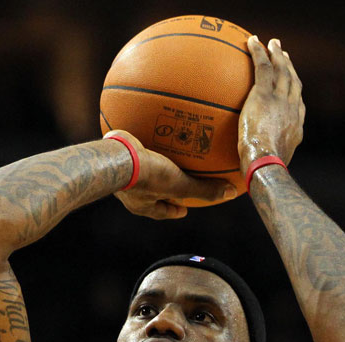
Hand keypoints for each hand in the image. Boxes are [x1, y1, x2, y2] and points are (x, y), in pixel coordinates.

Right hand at [104, 130, 235, 219]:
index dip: (174, 212)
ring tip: (164, 154)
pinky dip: (144, 139)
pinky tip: (152, 126)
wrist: (114, 157)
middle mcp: (130, 191)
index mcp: (142, 204)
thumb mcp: (179, 185)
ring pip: (141, 169)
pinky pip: (135, 147)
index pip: (162, 212)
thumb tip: (230, 193)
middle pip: (151, 192)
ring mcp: (122, 172)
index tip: (184, 210)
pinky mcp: (117, 154)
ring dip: (153, 163)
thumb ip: (203, 190)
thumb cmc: (146, 175)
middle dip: (162, 188)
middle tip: (175, 183)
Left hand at [239, 37, 305, 169]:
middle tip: (285, 56)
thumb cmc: (264, 173)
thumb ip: (261, 163)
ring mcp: (280, 100)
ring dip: (278, 55)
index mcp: (295, 128)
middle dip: (290, 68)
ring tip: (273, 44)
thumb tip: (248, 172)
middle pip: (293, 83)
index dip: (294, 93)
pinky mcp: (264, 95)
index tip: (291, 86)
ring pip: (282, 71)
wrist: (267, 164)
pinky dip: (259, 52)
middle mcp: (292, 110)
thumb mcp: (267, 169)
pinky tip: (252, 40)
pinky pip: (262, 67)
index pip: (296, 105)